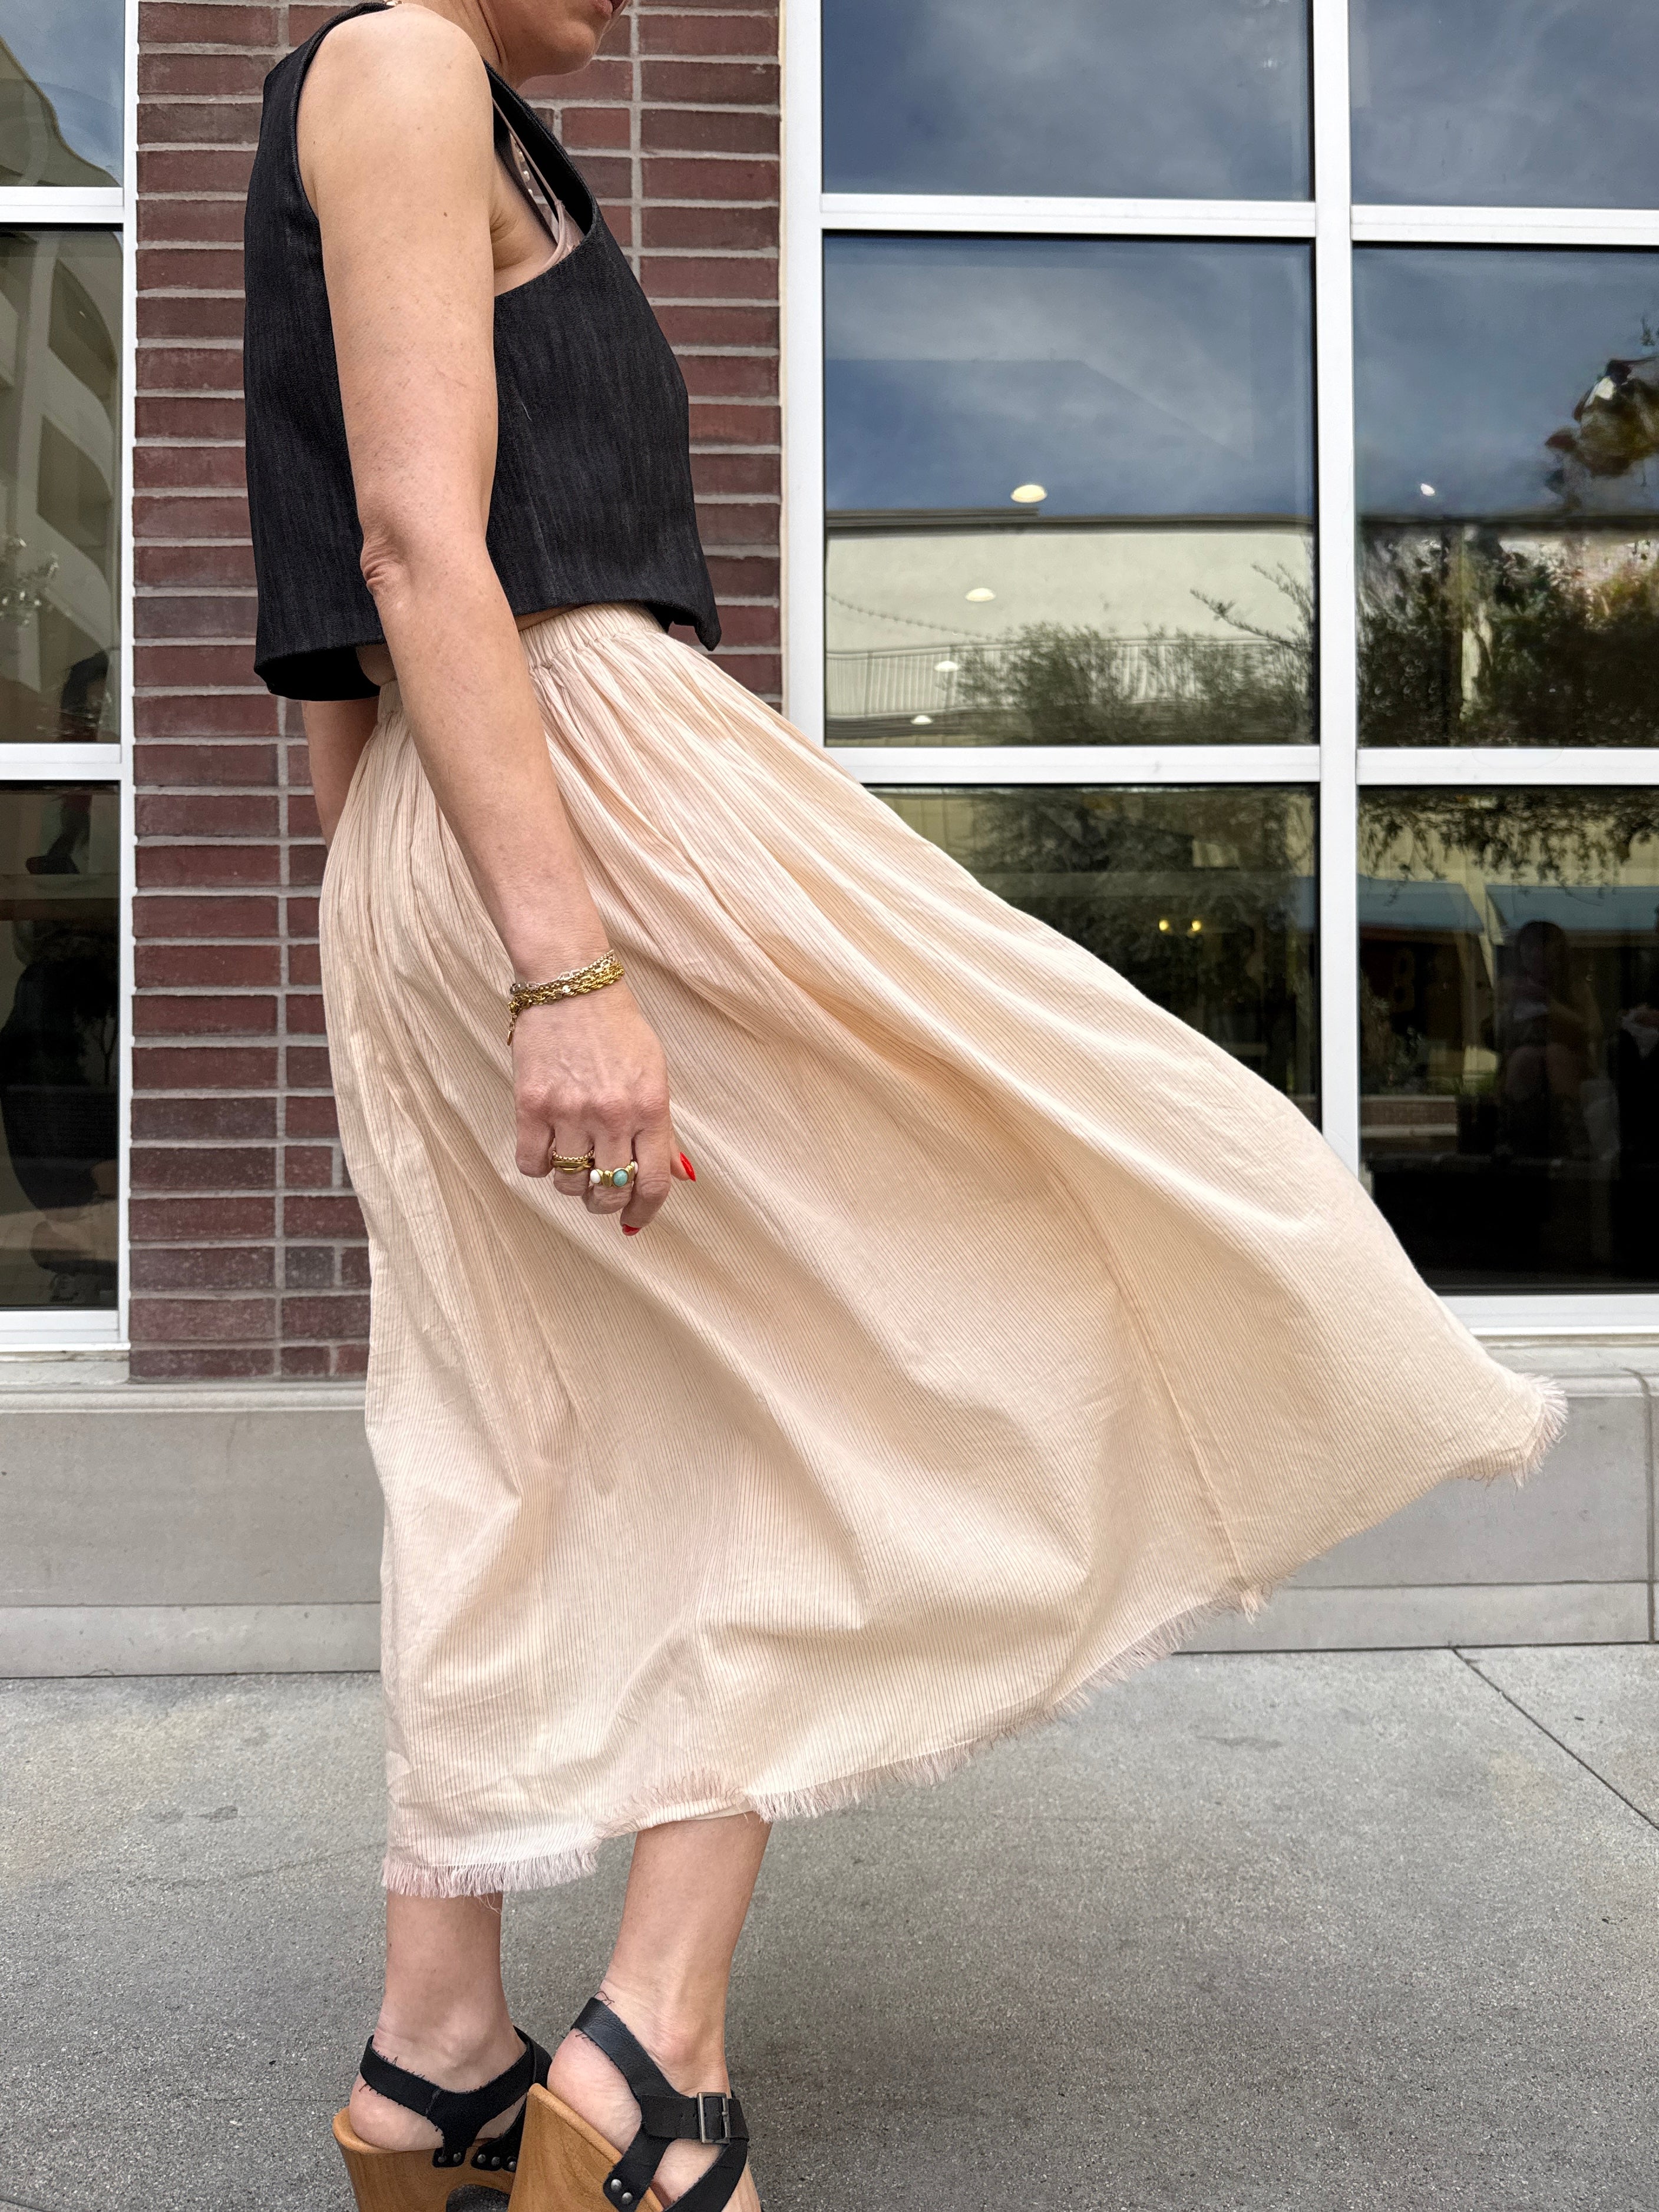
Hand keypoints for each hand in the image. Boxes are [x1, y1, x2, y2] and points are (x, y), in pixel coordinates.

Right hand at [511, 983, 689, 1232]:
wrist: (572, 986)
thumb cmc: (618, 1029)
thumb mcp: (655, 1075)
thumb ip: (664, 1130)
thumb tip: (679, 1177)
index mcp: (651, 1107)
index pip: (653, 1182)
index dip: (645, 1212)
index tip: (636, 1221)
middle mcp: (613, 1114)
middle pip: (610, 1191)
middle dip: (606, 1203)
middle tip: (600, 1194)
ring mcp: (571, 1110)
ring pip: (569, 1184)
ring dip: (571, 1184)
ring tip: (573, 1161)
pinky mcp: (532, 1104)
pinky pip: (532, 1164)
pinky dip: (539, 1165)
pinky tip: (546, 1148)